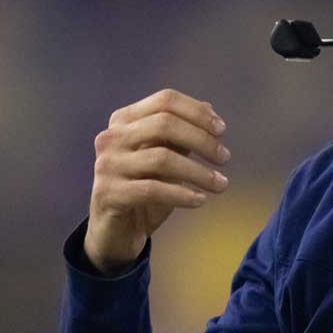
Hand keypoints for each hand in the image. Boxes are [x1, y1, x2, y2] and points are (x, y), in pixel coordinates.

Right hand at [84, 88, 230, 273]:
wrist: (116, 232)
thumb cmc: (144, 189)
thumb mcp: (164, 158)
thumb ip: (180, 136)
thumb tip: (209, 110)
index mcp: (123, 120)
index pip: (165, 101)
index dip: (197, 112)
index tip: (221, 130)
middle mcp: (111, 137)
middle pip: (164, 124)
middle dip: (201, 140)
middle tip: (224, 158)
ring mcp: (107, 165)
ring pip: (162, 159)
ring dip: (199, 172)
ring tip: (221, 184)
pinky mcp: (108, 194)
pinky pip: (153, 189)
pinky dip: (182, 194)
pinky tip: (200, 200)